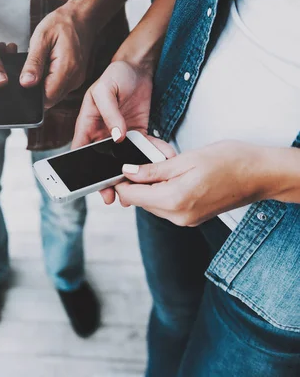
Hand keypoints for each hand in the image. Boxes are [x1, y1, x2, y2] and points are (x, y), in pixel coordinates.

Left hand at [20, 6, 94, 108]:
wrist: (82, 17)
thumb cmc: (62, 23)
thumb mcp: (41, 37)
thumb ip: (33, 62)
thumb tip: (25, 83)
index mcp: (67, 68)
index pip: (47, 97)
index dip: (32, 95)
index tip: (22, 85)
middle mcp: (75, 78)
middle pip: (51, 98)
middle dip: (36, 91)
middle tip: (28, 72)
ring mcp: (77, 80)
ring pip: (54, 94)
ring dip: (43, 86)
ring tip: (38, 67)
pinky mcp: (75, 79)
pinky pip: (59, 88)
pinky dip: (50, 82)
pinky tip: (45, 68)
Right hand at [72, 60, 161, 203]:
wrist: (138, 66)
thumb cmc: (115, 75)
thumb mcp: (105, 90)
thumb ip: (109, 113)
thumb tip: (116, 136)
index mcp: (87, 125)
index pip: (82, 152)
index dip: (85, 171)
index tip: (93, 186)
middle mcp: (102, 134)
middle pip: (102, 162)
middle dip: (108, 180)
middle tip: (115, 196)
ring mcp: (120, 135)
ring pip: (124, 160)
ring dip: (130, 173)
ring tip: (138, 188)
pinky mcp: (137, 133)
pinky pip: (144, 148)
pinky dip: (152, 155)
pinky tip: (160, 161)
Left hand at [115, 141, 267, 226]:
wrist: (261, 175)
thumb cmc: (229, 161)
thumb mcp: (186, 159)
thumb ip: (153, 169)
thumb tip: (127, 172)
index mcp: (174, 200)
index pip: (132, 196)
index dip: (121, 181)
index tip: (120, 167)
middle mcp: (178, 216)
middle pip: (140, 201)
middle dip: (137, 183)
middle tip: (146, 161)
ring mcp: (186, 220)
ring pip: (153, 204)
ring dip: (151, 187)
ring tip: (166, 167)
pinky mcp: (192, 219)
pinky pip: (167, 207)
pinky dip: (164, 193)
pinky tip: (175, 178)